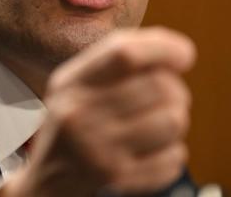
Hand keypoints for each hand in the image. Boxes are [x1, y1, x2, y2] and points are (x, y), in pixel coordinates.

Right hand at [1, 26, 195, 196]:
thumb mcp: (74, 85)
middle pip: (158, 86)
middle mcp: (81, 114)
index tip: (184, 54)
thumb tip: (174, 51)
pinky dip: (173, 153)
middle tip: (170, 97)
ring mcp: (99, 149)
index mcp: (71, 83)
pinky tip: (154, 151)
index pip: (124, 53)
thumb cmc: (70, 125)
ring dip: (176, 119)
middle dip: (176, 89)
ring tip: (160, 123)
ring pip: (172, 121)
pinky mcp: (118, 179)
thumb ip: (113, 61)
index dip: (163, 48)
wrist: (46, 183)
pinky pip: (172, 158)